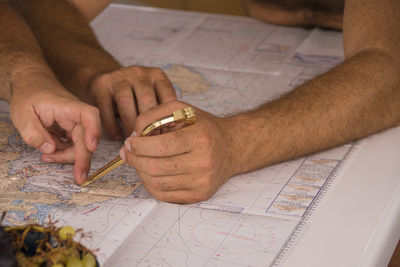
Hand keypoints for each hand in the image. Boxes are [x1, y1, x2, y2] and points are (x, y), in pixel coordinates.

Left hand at [10, 72, 100, 183]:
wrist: (31, 86)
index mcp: (68, 106)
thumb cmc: (28, 96)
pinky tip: (49, 154)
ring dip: (67, 157)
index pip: (89, 116)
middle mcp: (77, 116)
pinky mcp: (72, 131)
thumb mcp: (22, 114)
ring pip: (80, 146)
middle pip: (86, 138)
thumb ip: (34, 133)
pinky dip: (63, 153)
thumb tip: (50, 149)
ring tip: (47, 158)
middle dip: (82, 159)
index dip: (94, 131)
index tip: (92, 147)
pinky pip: (73, 146)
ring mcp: (76, 124)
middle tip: (80, 178)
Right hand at [87, 66, 176, 139]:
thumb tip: (172, 135)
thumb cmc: (135, 94)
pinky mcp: (100, 86)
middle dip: (148, 123)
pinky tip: (118, 137)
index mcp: (156, 75)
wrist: (105, 76)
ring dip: (130, 125)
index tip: (167, 136)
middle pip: (146, 99)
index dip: (168, 119)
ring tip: (134, 141)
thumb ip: (162, 108)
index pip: (167, 96)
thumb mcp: (153, 94)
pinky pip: (107, 109)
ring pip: (126, 103)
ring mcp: (119, 78)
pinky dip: (113, 126)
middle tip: (150, 143)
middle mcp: (138, 73)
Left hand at [119, 100, 235, 203]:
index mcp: (200, 138)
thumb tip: (134, 134)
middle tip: (127, 153)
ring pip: (157, 184)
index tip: (129, 142)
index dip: (138, 146)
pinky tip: (149, 173)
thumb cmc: (204, 127)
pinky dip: (150, 185)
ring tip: (138, 162)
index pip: (161, 146)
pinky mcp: (200, 194)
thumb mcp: (182, 109)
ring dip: (140, 172)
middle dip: (134, 160)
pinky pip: (165, 196)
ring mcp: (202, 181)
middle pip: (156, 167)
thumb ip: (154, 115)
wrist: (231, 147)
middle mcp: (203, 162)